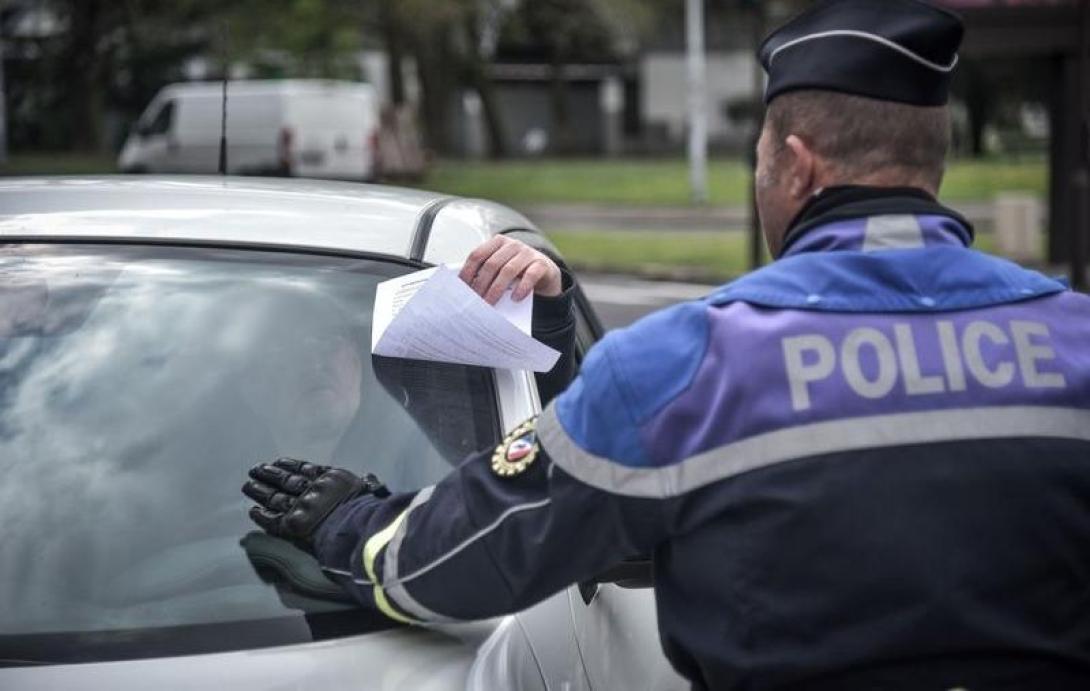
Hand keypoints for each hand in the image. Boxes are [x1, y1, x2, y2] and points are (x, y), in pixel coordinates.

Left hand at [243, 458, 388, 546]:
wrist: (359, 525)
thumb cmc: (368, 509)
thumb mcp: (369, 490)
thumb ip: (366, 484)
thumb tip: (370, 479)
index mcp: (330, 480)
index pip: (305, 469)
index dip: (290, 465)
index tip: (278, 461)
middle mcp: (313, 490)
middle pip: (286, 480)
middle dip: (269, 474)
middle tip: (254, 469)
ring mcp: (301, 506)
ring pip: (275, 497)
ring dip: (260, 491)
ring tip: (248, 484)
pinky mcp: (291, 523)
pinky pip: (272, 519)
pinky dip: (262, 515)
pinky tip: (253, 511)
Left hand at [459, 236, 562, 303]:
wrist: (544, 272)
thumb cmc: (516, 272)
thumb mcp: (500, 268)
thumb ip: (486, 273)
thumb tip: (467, 291)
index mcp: (497, 242)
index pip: (477, 255)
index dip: (467, 272)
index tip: (462, 289)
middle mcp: (512, 244)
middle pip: (491, 264)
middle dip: (481, 284)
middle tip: (475, 301)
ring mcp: (528, 253)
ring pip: (508, 270)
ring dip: (496, 289)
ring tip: (490, 303)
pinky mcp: (541, 264)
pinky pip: (530, 275)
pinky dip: (522, 287)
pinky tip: (515, 298)